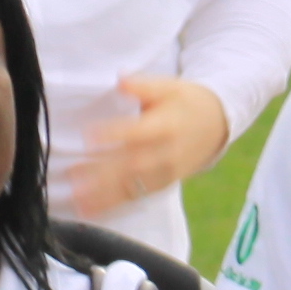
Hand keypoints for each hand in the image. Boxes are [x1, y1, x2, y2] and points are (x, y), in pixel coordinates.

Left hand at [57, 73, 230, 215]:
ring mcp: (165, 173)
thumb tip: (121, 78)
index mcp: (166, 125)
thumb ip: (143, 85)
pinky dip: (114, 206)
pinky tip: (92, 210)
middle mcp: (166, 153)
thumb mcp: (168, 86)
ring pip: (133, 186)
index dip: (114, 134)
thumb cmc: (184, 101)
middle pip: (132, 166)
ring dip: (103, 195)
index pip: (138, 132)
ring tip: (78, 199)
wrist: (217, 124)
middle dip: (102, 174)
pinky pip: (137, 197)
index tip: (87, 136)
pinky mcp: (162, 185)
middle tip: (73, 175)